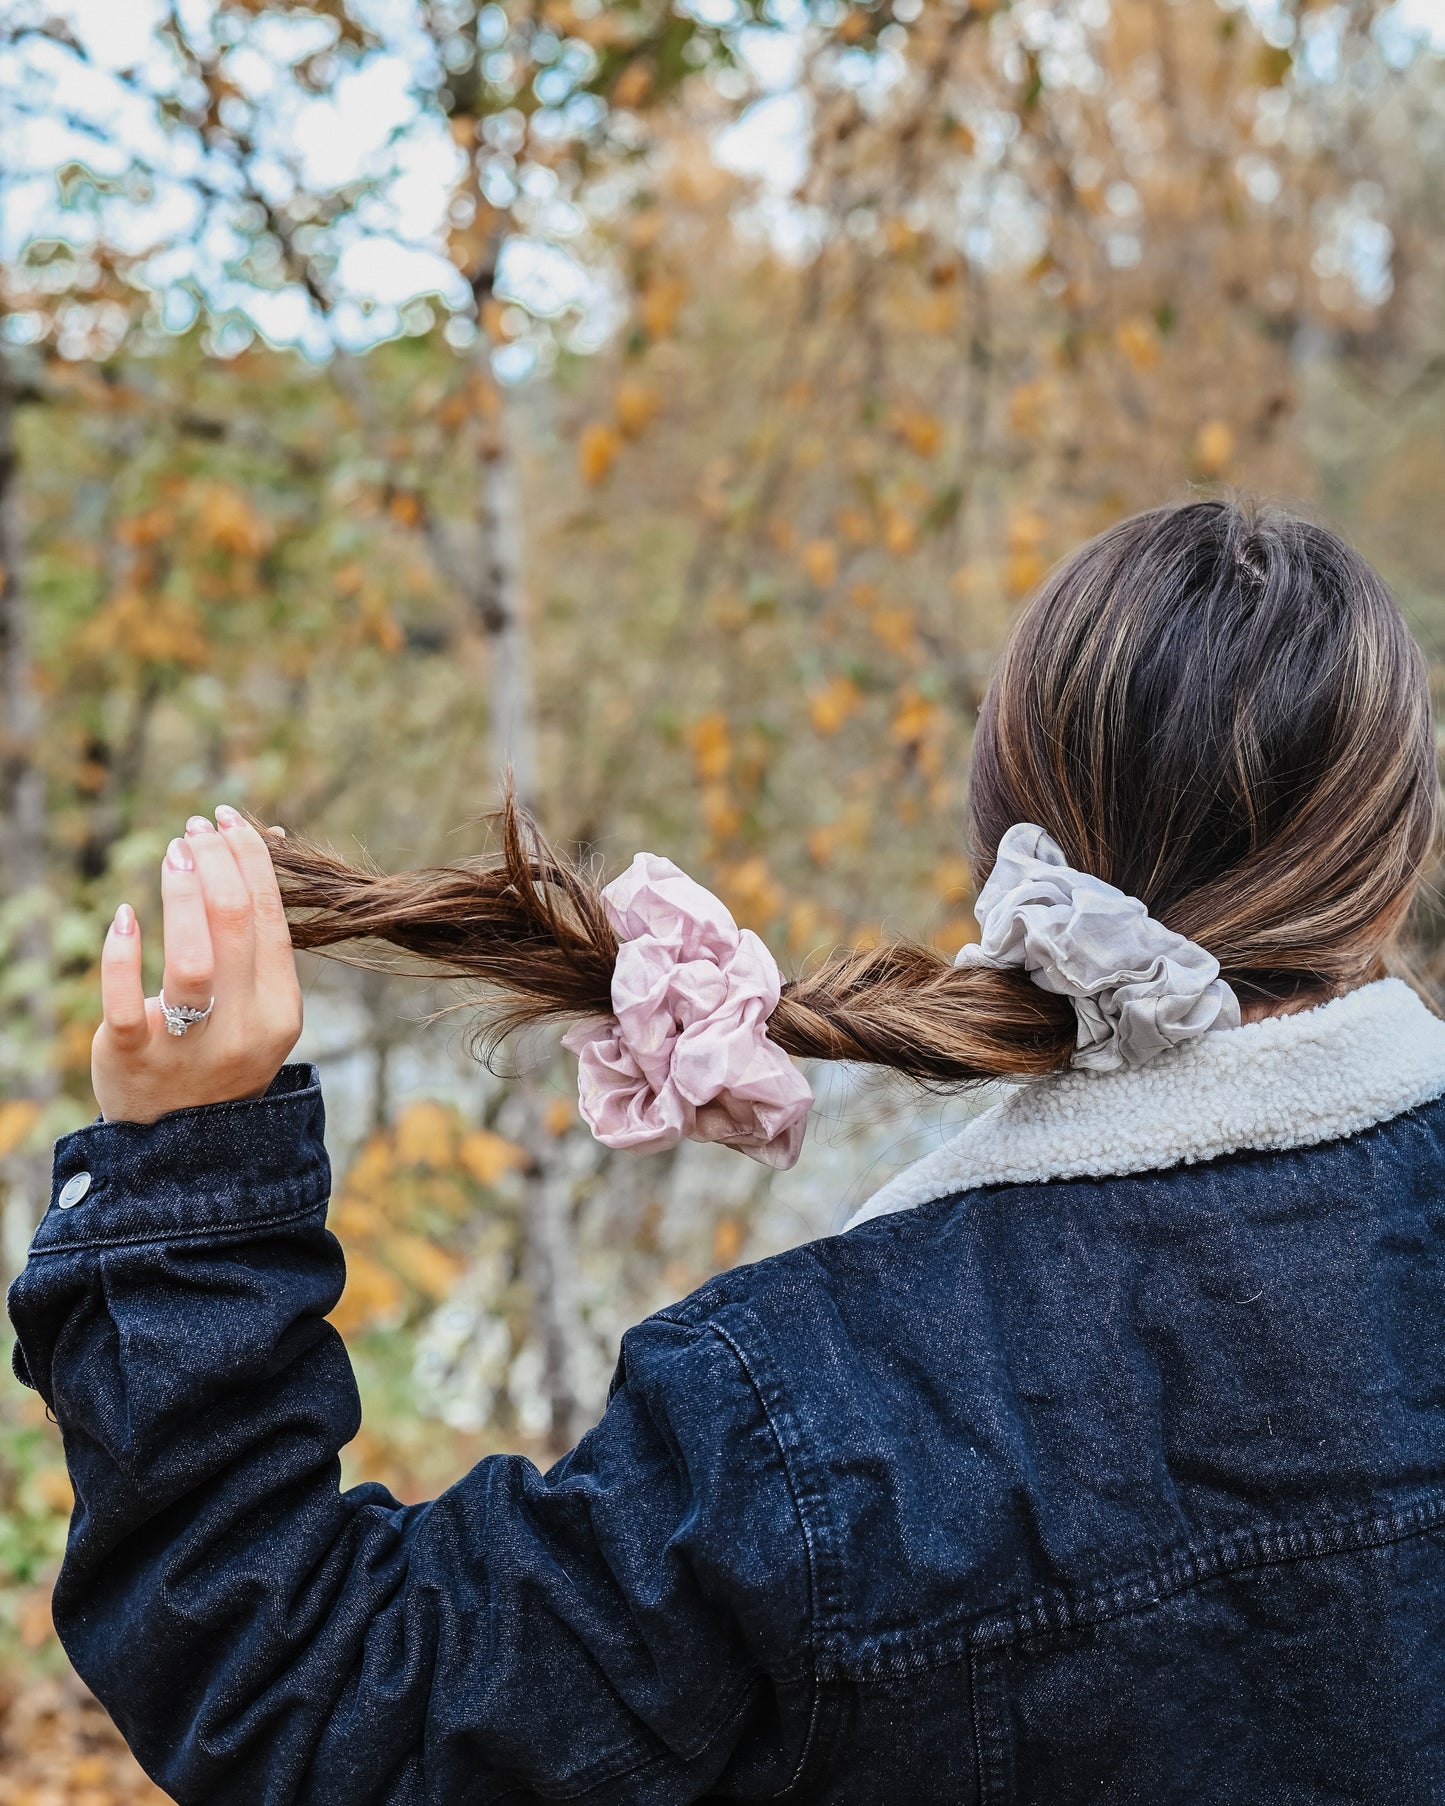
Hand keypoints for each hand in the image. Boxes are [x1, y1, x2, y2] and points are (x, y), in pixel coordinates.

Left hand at [93, 804, 303, 1124]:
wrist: (184, 1143)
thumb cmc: (219, 1050)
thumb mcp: (254, 1005)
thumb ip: (253, 939)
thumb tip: (256, 842)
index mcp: (281, 1009)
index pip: (270, 917)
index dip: (250, 858)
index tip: (227, 820)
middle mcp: (243, 1028)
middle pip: (235, 926)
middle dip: (214, 863)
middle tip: (191, 830)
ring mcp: (190, 1047)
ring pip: (192, 962)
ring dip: (181, 896)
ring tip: (172, 854)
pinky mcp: (134, 1058)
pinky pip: (126, 1001)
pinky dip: (122, 954)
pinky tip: (123, 917)